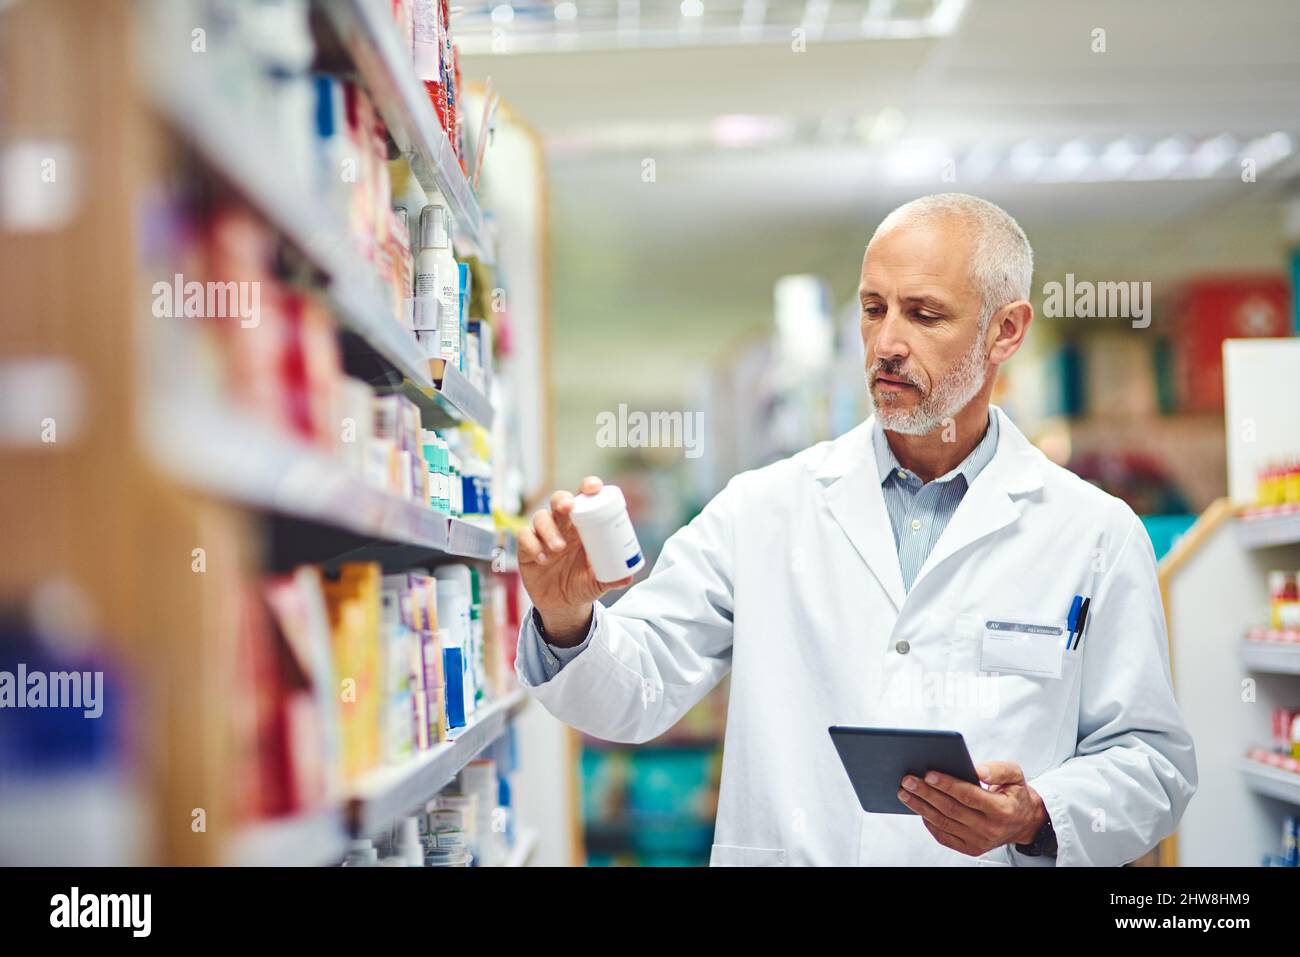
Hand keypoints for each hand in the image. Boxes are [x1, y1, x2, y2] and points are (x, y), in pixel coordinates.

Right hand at [517, 475, 632, 644]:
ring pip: (540, 517)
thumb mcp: (598, 582)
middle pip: (559, 500)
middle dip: (562, 499)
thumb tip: (628, 577)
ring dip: (548, 529)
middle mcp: (562, 526)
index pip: (585, 499)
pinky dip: (532, 544)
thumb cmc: (582, 584)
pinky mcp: (526, 548)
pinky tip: (542, 558)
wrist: (562, 605)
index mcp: (583, 526)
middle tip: (568, 508)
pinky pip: (524, 536)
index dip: (588, 487)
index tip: (593, 488)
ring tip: (558, 548)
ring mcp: (543, 535)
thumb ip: (611, 579)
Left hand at [897, 760, 1047, 856]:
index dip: (947, 784)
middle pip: (951, 809)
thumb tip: (976, 770)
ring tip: (904, 792)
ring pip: (944, 823)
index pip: (969, 796)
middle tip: (908, 780)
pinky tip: (918, 808)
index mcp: (1002, 809)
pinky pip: (944, 836)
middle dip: (926, 793)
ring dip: (920, 807)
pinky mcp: (971, 849)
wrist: (1023, 821)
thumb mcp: (1015, 775)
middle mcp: (990, 829)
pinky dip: (929, 822)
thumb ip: (997, 770)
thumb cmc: (1015, 794)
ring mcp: (980, 841)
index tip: (928, 773)